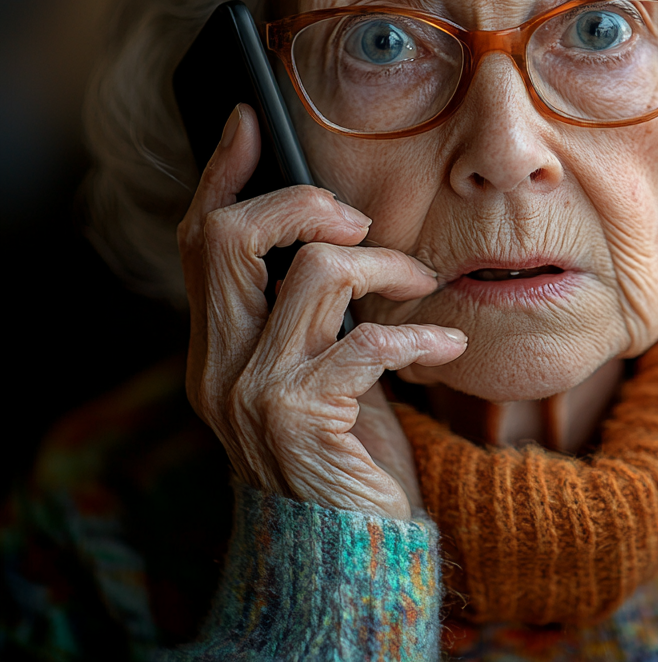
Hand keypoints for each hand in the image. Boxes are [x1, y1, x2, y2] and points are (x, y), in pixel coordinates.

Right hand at [177, 104, 465, 517]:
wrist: (347, 547)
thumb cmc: (343, 446)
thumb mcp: (315, 366)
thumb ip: (306, 309)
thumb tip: (336, 229)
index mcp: (216, 345)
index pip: (201, 239)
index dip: (224, 173)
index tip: (250, 120)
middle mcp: (217, 365)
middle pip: (228, 237)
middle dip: (301, 204)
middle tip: (359, 220)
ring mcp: (253, 394)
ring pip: (312, 272)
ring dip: (382, 265)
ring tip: (419, 282)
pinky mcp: (303, 419)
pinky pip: (366, 342)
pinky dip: (419, 336)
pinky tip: (449, 349)